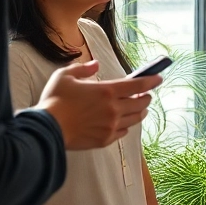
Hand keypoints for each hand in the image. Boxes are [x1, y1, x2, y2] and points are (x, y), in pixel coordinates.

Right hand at [39, 61, 159, 149]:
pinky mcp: (105, 139)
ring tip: (141, 108)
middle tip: (146, 94)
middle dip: (147, 97)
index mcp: (107, 91)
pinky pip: (123, 132)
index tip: (159, 78)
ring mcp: (111, 126)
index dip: (151, 81)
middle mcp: (113, 109)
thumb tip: (95, 65)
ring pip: (135, 119)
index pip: (138, 85)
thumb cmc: (54, 101)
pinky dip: (126, 126)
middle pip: (141, 103)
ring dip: (141, 112)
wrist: (47, 130)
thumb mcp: (65, 76)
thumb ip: (82, 69)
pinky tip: (123, 123)